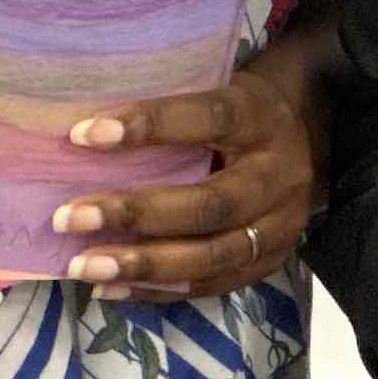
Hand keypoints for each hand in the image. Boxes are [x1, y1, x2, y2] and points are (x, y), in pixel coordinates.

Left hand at [53, 64, 315, 299]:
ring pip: (212, 255)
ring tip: (82, 266)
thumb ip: (167, 104)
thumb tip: (81, 127)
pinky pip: (212, 286)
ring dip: (142, 265)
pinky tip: (110, 289)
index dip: (148, 126)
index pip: (207, 117)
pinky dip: (157, 292)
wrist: (308, 140)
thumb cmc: (236, 110)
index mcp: (259, 118)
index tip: (82, 134)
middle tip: (69, 218)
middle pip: (209, 203)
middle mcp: (277, 175)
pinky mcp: (270, 262)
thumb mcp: (215, 86)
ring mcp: (279, 226)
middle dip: (135, 214)